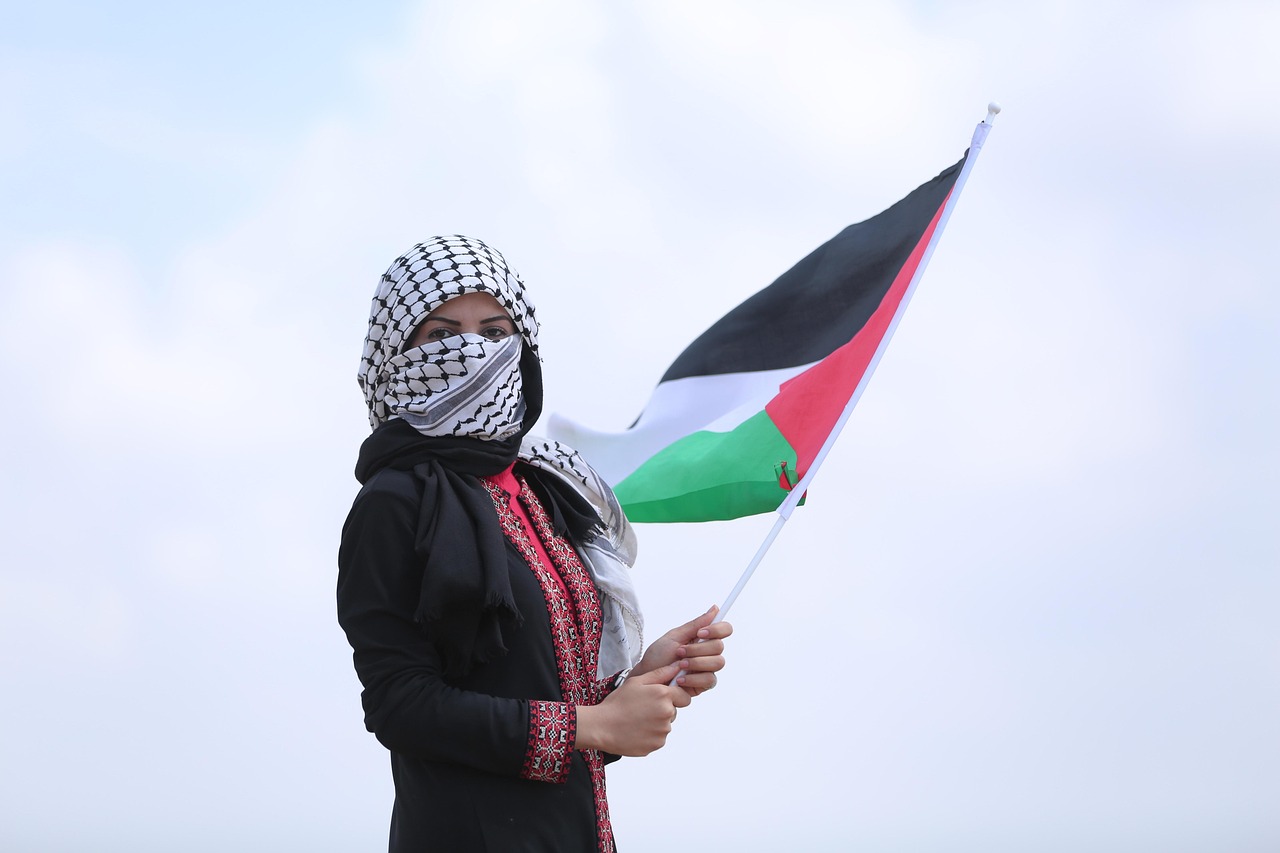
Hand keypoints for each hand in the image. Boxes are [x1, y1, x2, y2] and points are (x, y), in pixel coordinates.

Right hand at [576, 663, 690, 755]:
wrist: (601, 726)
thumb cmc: (617, 702)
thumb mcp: (636, 682)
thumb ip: (660, 673)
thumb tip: (678, 667)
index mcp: (663, 696)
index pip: (684, 697)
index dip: (675, 697)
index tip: (662, 698)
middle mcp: (667, 714)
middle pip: (673, 711)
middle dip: (662, 709)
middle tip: (642, 709)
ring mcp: (662, 731)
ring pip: (665, 725)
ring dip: (656, 723)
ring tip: (636, 720)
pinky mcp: (656, 744)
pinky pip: (658, 738)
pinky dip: (650, 735)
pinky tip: (635, 731)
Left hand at [631, 605, 732, 697]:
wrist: (648, 677)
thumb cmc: (659, 656)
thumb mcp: (674, 636)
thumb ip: (695, 624)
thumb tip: (715, 608)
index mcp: (703, 638)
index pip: (724, 629)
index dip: (717, 629)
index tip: (700, 633)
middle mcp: (708, 652)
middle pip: (719, 646)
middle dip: (697, 649)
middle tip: (680, 652)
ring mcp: (707, 668)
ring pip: (718, 662)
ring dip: (696, 662)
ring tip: (679, 665)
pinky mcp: (704, 684)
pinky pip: (710, 679)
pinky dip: (693, 678)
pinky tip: (680, 679)